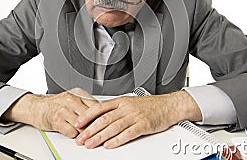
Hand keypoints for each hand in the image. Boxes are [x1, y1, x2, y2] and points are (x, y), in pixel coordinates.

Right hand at [2, 88, 97, 137]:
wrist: (37, 107)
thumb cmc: (56, 104)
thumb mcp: (73, 99)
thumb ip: (86, 104)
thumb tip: (102, 114)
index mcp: (78, 93)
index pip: (96, 105)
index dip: (102, 116)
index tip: (107, 124)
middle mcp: (71, 99)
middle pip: (91, 116)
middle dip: (96, 126)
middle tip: (100, 133)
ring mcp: (63, 110)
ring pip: (82, 125)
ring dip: (85, 133)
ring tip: (89, 136)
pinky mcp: (56, 120)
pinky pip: (71, 132)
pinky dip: (75, 136)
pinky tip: (75, 135)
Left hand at [74, 90, 201, 148]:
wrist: (168, 105)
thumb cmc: (150, 105)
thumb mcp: (130, 102)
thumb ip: (115, 109)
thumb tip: (99, 116)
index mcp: (121, 101)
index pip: (99, 108)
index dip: (86, 116)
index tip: (77, 124)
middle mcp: (126, 108)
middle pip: (103, 119)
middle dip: (89, 130)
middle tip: (80, 139)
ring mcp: (134, 116)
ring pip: (113, 127)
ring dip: (99, 137)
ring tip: (90, 144)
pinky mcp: (143, 125)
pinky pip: (128, 133)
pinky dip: (117, 140)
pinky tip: (109, 145)